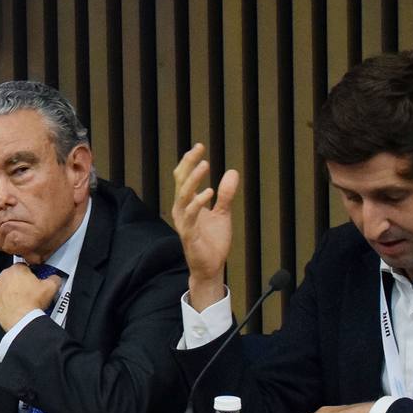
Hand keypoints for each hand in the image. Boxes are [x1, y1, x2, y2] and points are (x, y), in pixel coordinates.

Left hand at [0, 263, 60, 331]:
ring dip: (10, 291)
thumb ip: (54, 278)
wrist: (23, 320)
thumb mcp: (51, 287)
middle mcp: (3, 276)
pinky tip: (11, 306)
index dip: (30, 274)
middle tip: (28, 292)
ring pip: (4, 286)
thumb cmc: (34, 302)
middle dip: (19, 282)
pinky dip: (2, 300)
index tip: (33, 281)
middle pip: (12, 276)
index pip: (24, 267)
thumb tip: (55, 278)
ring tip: (20, 300)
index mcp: (16, 269)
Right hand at [172, 143, 239, 308]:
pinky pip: (190, 216)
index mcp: (187, 204)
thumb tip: (232, 172)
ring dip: (193, 179)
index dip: (190, 161)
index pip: (184, 177)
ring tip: (204, 164)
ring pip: (183, 195)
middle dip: (189, 164)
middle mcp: (181, 210)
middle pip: (180, 181)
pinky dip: (198, 202)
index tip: (199, 146)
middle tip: (199, 150)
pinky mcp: (189, 234)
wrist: (210, 267)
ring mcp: (184, 222)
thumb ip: (226, 194)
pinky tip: (209, 191)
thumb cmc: (212, 241)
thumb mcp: (223, 213)